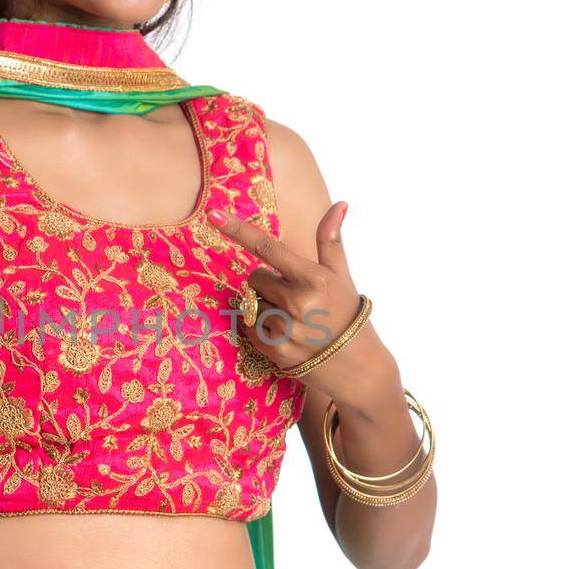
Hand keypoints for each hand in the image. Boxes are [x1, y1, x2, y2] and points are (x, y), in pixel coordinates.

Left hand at [209, 201, 393, 405]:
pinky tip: (284, 335)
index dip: (238, 230)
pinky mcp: (273, 351)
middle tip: (292, 297)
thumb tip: (339, 204)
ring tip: (291, 319)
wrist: (355, 365)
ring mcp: (284, 329)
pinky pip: (249, 328)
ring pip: (250, 304)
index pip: (268, 248)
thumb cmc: (345, 312)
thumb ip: (331, 240)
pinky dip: (261, 328)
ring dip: (263, 307)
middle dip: (267, 283)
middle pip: (253, 278)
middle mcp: (297, 303)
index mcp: (313, 279)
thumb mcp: (341, 275)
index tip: (213, 214)